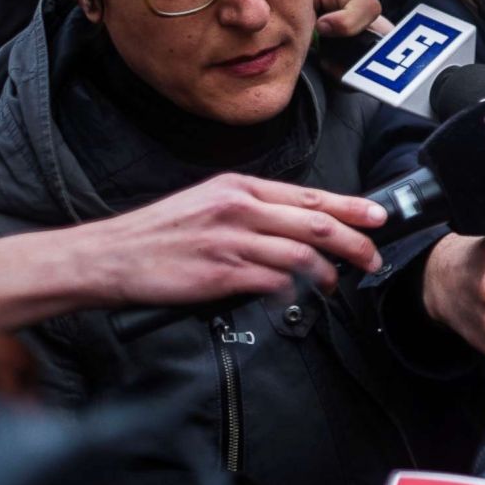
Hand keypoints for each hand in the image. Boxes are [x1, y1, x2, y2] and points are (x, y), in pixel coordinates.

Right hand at [86, 174, 385, 303]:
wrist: (107, 256)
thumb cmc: (157, 235)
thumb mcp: (207, 203)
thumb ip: (251, 209)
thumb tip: (296, 226)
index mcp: (238, 187)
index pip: (308, 196)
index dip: (350, 207)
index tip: (377, 217)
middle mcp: (238, 208)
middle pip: (315, 224)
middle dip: (354, 241)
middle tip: (372, 256)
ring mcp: (230, 240)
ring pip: (301, 254)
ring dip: (327, 273)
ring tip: (334, 285)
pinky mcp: (220, 273)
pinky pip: (274, 282)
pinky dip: (292, 291)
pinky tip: (296, 297)